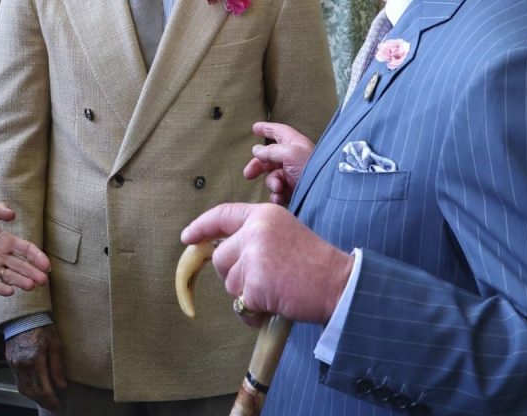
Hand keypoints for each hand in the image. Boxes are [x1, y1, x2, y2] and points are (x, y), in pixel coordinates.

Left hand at [0, 202, 51, 296]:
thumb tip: (13, 213)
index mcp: (6, 240)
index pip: (26, 249)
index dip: (37, 257)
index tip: (46, 265)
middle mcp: (2, 255)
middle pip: (21, 266)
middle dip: (33, 273)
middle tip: (43, 280)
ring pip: (10, 276)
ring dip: (21, 281)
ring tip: (31, 286)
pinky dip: (0, 288)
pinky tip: (9, 291)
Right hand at [6, 325, 65, 411]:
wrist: (24, 316)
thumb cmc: (43, 327)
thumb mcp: (55, 344)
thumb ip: (57, 366)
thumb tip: (62, 385)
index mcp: (36, 360)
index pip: (43, 388)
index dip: (51, 400)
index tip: (58, 405)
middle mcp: (22, 365)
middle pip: (32, 392)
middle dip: (44, 402)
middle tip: (53, 406)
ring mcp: (14, 364)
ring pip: (23, 389)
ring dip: (34, 398)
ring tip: (45, 400)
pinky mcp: (9, 362)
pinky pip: (17, 381)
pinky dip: (26, 389)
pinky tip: (34, 390)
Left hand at [181, 203, 352, 324]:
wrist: (339, 283)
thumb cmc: (315, 262)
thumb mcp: (284, 233)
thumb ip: (255, 236)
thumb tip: (222, 251)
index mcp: (263, 214)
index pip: (222, 214)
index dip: (201, 226)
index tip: (188, 237)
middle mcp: (255, 231)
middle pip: (220, 257)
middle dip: (234, 274)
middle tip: (265, 278)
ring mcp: (254, 257)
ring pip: (228, 283)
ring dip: (246, 294)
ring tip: (274, 290)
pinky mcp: (256, 284)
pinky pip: (240, 305)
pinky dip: (253, 313)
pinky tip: (274, 305)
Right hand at [243, 121, 314, 204]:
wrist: (325, 192)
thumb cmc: (310, 167)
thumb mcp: (290, 154)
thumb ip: (271, 151)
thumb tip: (256, 150)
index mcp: (294, 144)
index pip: (278, 132)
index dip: (267, 129)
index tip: (254, 128)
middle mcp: (292, 158)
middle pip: (269, 158)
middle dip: (258, 166)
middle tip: (248, 175)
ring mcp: (292, 175)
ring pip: (272, 177)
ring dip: (272, 183)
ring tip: (278, 188)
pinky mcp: (293, 190)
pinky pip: (278, 191)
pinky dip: (277, 194)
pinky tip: (280, 197)